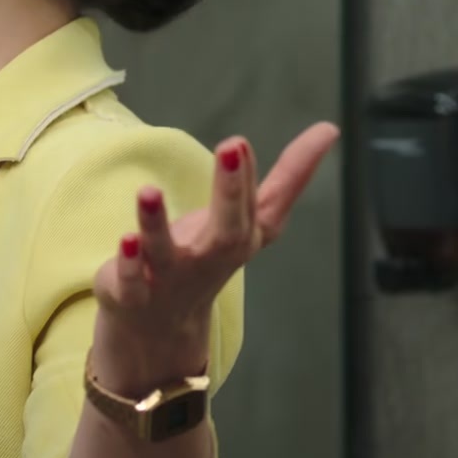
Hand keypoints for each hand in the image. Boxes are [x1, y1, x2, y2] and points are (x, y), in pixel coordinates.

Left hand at [90, 122, 340, 393]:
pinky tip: (125, 239)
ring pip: (164, 252)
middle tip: (232, 145)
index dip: (253, 175)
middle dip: (232, 189)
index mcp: (241, 235)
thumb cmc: (207, 256)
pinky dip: (129, 264)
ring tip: (149, 190)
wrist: (162, 327)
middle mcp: (210, 257)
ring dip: (156, 223)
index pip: (259, 205)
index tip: (244, 140)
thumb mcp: (250, 219)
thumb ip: (289, 177)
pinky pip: (131, 283)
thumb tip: (331, 129)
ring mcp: (171, 278)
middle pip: (227, 229)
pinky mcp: (134, 294)